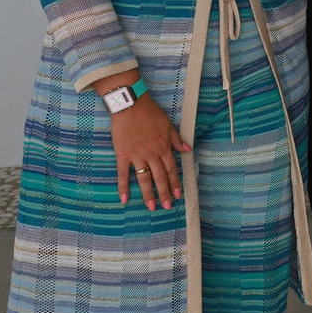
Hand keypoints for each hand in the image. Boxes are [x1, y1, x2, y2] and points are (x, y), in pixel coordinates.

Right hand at [97, 73, 190, 209]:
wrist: (130, 105)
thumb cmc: (150, 113)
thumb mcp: (168, 125)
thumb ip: (177, 140)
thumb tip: (188, 150)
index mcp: (164, 147)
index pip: (172, 169)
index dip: (175, 182)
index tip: (178, 195)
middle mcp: (152, 154)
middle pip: (160, 177)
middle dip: (164, 193)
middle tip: (167, 206)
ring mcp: (137, 155)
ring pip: (144, 178)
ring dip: (148, 193)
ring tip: (151, 207)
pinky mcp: (123, 154)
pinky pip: (123, 173)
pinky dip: (123, 186)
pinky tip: (125, 199)